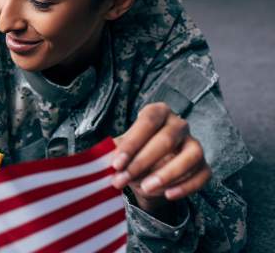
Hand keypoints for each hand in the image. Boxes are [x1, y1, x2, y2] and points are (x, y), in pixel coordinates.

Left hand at [111, 102, 211, 216]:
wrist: (147, 172)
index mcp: (157, 112)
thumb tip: (104, 160)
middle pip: (166, 140)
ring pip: (191, 156)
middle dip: (142, 162)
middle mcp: (179, 124)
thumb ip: (114, 152)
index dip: (132, 143)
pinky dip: (186, 187)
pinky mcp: (203, 164)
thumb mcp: (120, 150)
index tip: (116, 164)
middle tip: (122, 180)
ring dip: (167, 174)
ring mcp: (194, 144)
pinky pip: (202, 175)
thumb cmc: (132, 154)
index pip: (147, 122)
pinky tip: (168, 195)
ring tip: (145, 188)